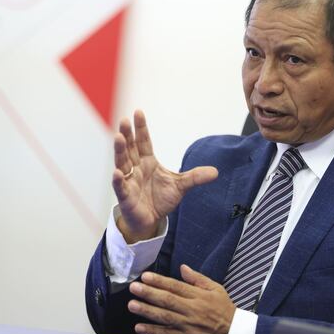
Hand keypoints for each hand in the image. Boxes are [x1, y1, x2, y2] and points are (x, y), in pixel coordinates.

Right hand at [112, 111, 217, 242]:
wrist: (151, 220)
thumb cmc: (161, 199)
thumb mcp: (181, 186)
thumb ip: (195, 177)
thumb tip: (216, 171)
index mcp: (147, 161)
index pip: (143, 142)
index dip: (140, 128)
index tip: (138, 112)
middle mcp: (136, 168)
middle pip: (130, 149)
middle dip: (127, 135)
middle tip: (124, 121)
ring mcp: (129, 181)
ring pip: (122, 163)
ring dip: (120, 151)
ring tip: (118, 137)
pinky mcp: (125, 197)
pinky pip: (120, 187)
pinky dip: (118, 180)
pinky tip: (117, 173)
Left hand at [127, 264, 236, 333]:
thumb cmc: (224, 309)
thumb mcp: (216, 289)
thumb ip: (197, 278)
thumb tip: (182, 267)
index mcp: (199, 296)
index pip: (176, 286)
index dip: (159, 281)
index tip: (145, 276)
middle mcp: (192, 310)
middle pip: (167, 300)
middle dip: (149, 293)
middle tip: (134, 287)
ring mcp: (187, 326)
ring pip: (164, 317)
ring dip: (147, 311)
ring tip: (132, 304)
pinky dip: (152, 331)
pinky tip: (139, 327)